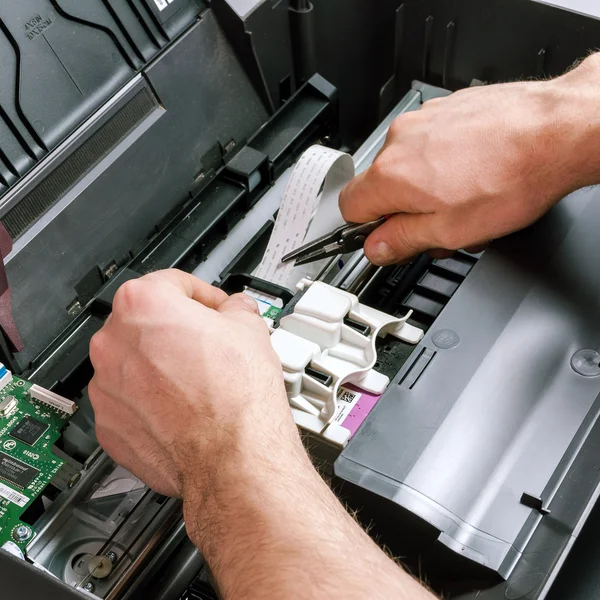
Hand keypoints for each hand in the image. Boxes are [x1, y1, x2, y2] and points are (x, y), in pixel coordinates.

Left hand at [90, 271, 435, 599]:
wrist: (234, 456)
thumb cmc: (237, 394)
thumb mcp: (250, 328)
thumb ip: (235, 309)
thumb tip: (237, 312)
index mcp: (142, 305)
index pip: (171, 283)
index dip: (202, 294)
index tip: (214, 308)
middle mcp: (114, 343)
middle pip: (147, 323)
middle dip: (178, 331)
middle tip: (210, 345)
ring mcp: (107, 387)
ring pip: (135, 364)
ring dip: (162, 368)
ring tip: (200, 383)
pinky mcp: (110, 426)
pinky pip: (130, 402)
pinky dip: (152, 403)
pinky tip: (185, 409)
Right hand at [340, 54, 599, 264]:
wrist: (556, 130)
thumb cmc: (512, 177)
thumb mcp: (449, 231)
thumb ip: (402, 241)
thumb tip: (377, 248)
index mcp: (390, 176)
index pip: (349, 208)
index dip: (368, 230)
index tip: (385, 238)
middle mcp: (399, 141)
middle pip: (381, 187)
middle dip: (404, 212)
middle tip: (437, 228)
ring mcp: (424, 120)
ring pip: (408, 166)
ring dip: (427, 189)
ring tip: (465, 200)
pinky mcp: (448, 109)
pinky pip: (431, 143)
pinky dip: (444, 163)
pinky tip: (475, 173)